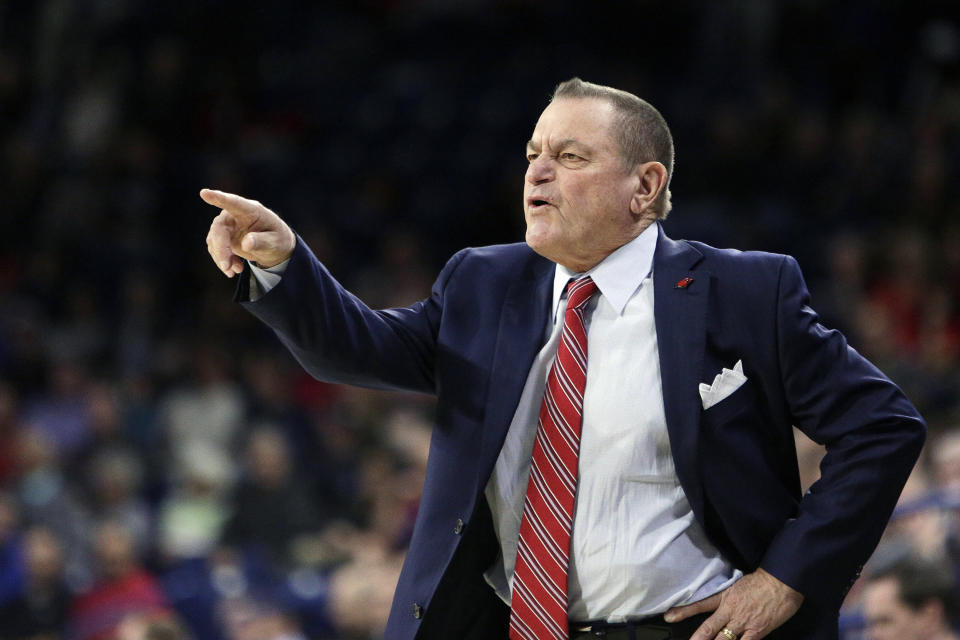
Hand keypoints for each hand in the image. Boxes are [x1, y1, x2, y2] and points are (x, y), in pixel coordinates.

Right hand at [201, 188, 295, 276]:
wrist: (274, 247)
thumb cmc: (277, 239)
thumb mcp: (276, 242)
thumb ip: (262, 241)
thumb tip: (246, 243)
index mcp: (251, 210)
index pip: (233, 202)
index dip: (219, 198)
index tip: (204, 193)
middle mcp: (235, 215)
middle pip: (219, 228)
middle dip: (221, 248)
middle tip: (226, 266)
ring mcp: (227, 225)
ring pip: (214, 240)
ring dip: (222, 257)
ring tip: (236, 270)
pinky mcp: (223, 237)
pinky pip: (216, 249)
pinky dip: (223, 261)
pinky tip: (236, 269)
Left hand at [664, 568, 802, 639]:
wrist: (781, 581)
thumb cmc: (762, 581)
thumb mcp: (738, 585)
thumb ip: (728, 596)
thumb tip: (721, 605)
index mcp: (724, 597)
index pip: (699, 604)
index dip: (683, 612)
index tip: (669, 617)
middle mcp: (730, 611)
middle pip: (708, 628)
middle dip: (697, 639)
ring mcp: (742, 622)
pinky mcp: (757, 631)